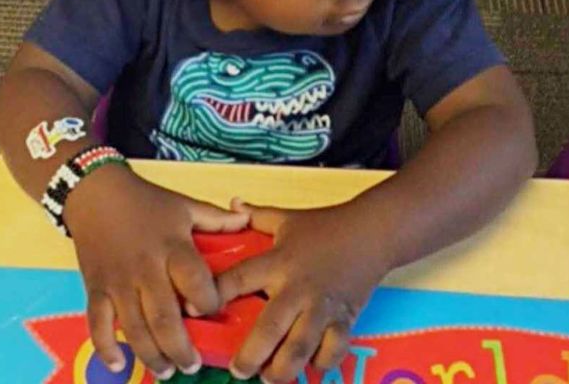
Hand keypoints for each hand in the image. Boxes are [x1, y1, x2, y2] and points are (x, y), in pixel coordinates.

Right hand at [64, 166, 249, 378]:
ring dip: (151, 356)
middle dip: (180, 349)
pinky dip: (106, 347)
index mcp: (172, 248)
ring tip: (166, 371)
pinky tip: (118, 366)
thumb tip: (247, 221)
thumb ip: (215, 219)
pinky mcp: (95, 288)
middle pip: (165, 318)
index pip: (196, 282)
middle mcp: (146, 269)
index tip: (215, 313)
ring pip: (135, 328)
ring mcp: (118, 282)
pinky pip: (98, 323)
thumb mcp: (184, 205)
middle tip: (192, 366)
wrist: (95, 193)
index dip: (208, 302)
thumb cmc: (145, 201)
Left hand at [215, 198, 391, 383]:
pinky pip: (333, 350)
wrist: (373, 232)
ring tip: (269, 379)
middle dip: (250, 356)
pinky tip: (310, 368)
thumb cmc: (326, 226)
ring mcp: (322, 307)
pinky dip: (322, 364)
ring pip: (300, 348)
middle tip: (237, 371)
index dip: (212, 296)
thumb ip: (257, 216)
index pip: (237, 280)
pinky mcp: (346, 318)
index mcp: (277, 262)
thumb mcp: (287, 219)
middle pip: (269, 329)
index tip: (194, 313)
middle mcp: (297, 289)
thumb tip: (232, 203)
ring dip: (282, 370)